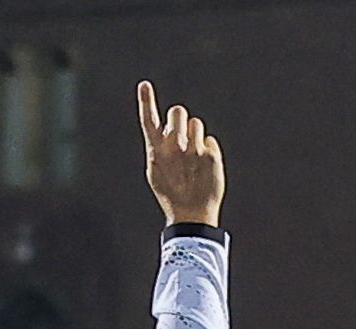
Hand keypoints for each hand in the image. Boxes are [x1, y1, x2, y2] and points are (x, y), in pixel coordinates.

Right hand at [137, 83, 223, 226]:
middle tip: (182, 138)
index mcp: (156, 151)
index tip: (145, 85)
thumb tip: (168, 131)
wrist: (191, 215)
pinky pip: (209, 140)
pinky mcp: (210, 155)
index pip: (149, 121)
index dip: (146, 102)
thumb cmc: (171, 194)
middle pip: (178, 111)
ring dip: (195, 135)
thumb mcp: (156, 172)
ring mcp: (193, 150)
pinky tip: (203, 168)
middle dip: (180, 119)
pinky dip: (207, 151)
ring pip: (197, 123)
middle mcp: (174, 148)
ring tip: (193, 158)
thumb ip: (160, 148)